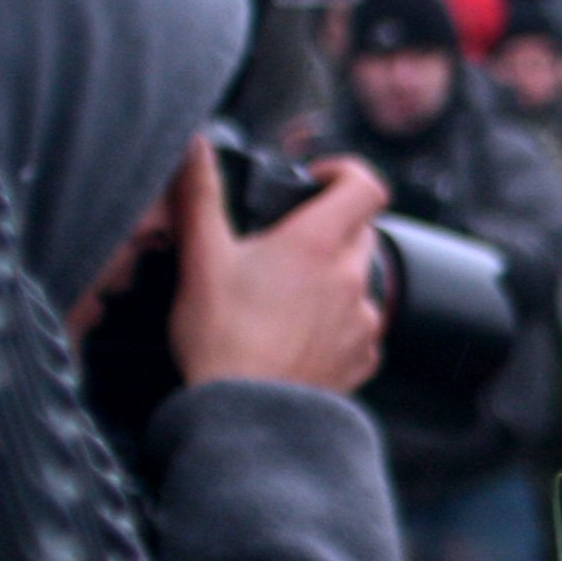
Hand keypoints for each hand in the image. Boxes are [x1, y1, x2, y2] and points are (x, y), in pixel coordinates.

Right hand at [168, 139, 387, 392]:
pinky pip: (359, 327)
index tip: (315, 181)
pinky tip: (296, 335)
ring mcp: (363, 320)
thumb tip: (194, 145)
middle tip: (283, 244)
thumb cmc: (221, 338)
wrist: (245, 415)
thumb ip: (200, 195)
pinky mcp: (362, 358)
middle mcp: (352, 278)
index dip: (345, 173)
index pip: (367, 185)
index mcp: (318, 244)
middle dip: (328, 227)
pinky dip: (335, 323)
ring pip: (358, 281)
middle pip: (360, 231)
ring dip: (330, 279)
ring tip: (282, 298)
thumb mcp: (201, 258)